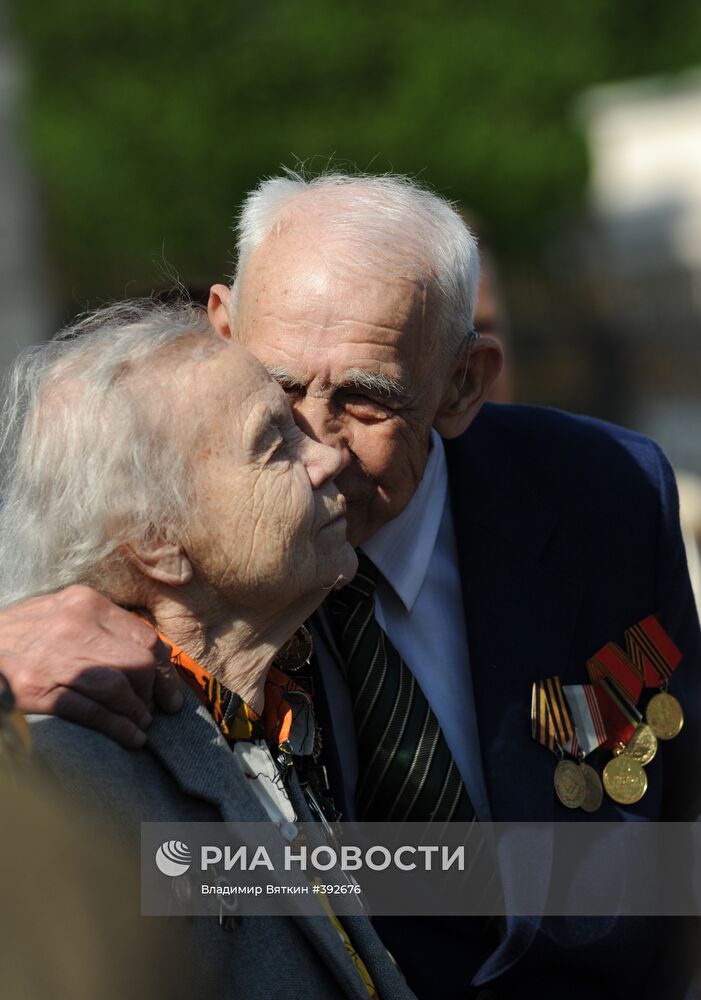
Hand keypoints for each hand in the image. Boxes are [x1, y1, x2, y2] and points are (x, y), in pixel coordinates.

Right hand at [0, 586, 182, 748]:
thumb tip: (149, 655)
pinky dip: (119, 728)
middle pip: (138, 663)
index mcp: (86, 603)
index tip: (169, 690)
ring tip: (142, 724)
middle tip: (154, 709)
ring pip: (120, 687)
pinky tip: (131, 738)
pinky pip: (93, 712)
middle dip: (153, 692)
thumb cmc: (25, 632)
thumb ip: (103, 625)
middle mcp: (76, 627)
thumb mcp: (63, 611)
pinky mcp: (41, 690)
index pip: (146, 637)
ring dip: (138, 712)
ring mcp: (58, 659)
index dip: (164, 669)